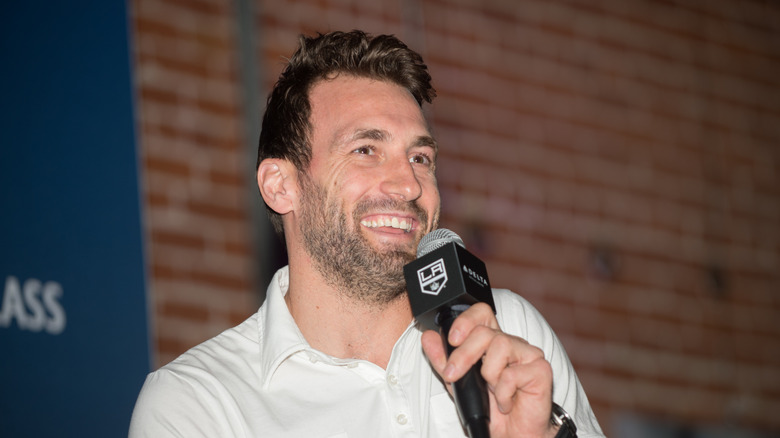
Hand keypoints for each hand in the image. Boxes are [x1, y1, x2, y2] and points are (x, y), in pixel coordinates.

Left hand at [421, 303, 558, 437]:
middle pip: (484, 331)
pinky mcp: (541, 370)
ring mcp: (528, 354)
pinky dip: (503, 394)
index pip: (482, 314)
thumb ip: (443, 360)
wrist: (512, 434)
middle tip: (453, 374)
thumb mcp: (458, 383)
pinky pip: (512, 374)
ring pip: (500, 346)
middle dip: (463, 354)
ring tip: (492, 391)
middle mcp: (512, 343)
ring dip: (488, 375)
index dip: (466, 321)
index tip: (452, 340)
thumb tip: (428, 338)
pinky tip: (506, 402)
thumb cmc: (490, 408)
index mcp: (492, 342)